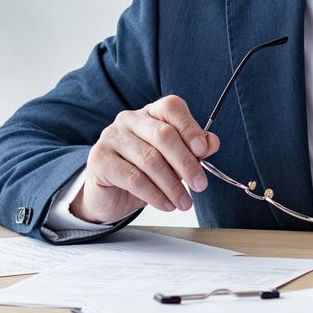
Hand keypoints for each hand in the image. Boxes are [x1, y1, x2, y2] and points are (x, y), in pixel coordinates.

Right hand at [71, 95, 221, 223]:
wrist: (109, 194)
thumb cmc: (144, 172)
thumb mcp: (172, 162)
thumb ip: (193, 150)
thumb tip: (212, 143)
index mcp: (150, 113)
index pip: (172, 108)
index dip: (190, 128)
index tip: (203, 150)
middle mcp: (129, 120)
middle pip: (163, 135)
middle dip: (186, 163)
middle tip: (200, 185)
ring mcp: (112, 138)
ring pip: (150, 160)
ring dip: (172, 185)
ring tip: (184, 203)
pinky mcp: (99, 160)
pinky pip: (133, 178)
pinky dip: (154, 194)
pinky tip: (166, 204)